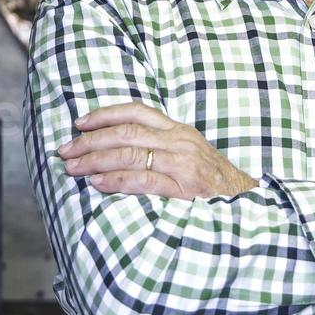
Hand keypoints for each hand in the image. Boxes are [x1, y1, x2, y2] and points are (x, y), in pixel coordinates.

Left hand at [56, 102, 258, 198]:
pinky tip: (97, 183)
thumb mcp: (190, 155)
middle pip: (126, 132)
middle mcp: (180, 142)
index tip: (79, 123)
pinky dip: (116, 180)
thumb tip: (118, 149)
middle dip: (90, 140)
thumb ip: (160, 148)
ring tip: (73, 167)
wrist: (248, 203)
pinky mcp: (184, 188)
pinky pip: (143, 180)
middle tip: (65, 150)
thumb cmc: (214, 183)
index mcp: (179, 130)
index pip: (136, 112)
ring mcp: (182, 164)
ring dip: (95, 160)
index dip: (104, 115)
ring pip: (130, 153)